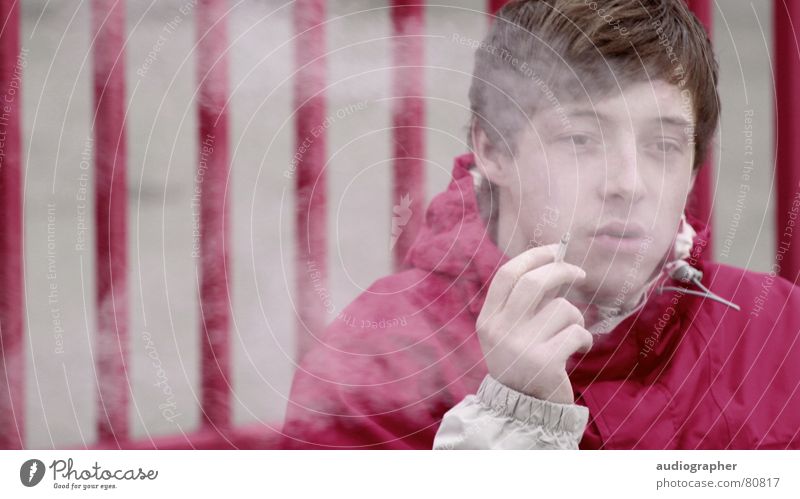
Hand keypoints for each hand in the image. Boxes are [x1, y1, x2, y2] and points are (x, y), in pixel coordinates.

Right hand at [476, 243, 592, 403]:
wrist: (523, 409)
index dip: (532, 256)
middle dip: (562, 271)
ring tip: (571, 334)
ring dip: (576, 318)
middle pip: (534, 283)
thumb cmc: (523, 361)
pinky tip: (579, 348)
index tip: (553, 250)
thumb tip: (554, 262)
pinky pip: (577, 333)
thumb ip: (524, 303)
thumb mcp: (510, 332)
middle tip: (579, 273)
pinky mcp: (545, 363)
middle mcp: (500, 331)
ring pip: (562, 308)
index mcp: (488, 320)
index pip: (507, 275)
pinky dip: (585, 338)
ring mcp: (522, 347)